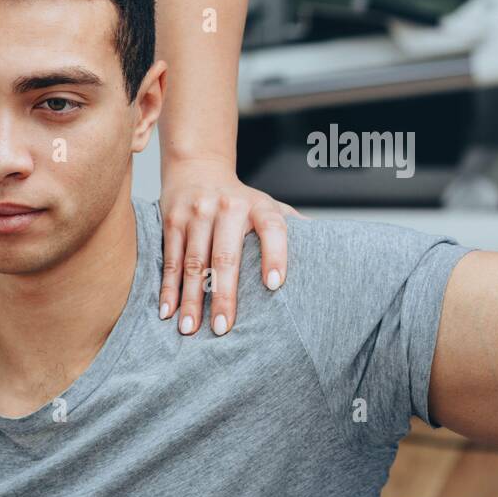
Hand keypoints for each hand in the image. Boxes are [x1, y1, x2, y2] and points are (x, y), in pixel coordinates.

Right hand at [159, 158, 302, 335]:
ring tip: (189, 330)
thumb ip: (292, 226)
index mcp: (258, 206)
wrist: (198, 166)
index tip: (275, 286)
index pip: (273, 228)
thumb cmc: (239, 199)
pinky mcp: (172, 220)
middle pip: (226, 256)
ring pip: (194, 263)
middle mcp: (228, 208)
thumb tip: (330, 246)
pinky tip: (168, 311)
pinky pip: (171, 259)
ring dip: (191, 299)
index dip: (276, 255)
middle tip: (223, 328)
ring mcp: (198, 213)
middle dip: (223, 294)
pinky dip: (168, 288)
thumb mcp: (269, 205)